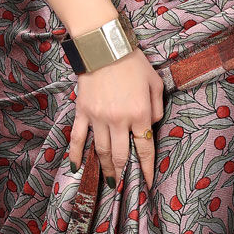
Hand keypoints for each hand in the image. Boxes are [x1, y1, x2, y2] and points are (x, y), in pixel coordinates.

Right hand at [67, 47, 165, 188]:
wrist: (105, 46)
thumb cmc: (133, 62)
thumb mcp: (156, 83)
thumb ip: (157, 107)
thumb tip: (151, 126)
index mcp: (140, 113)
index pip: (145, 148)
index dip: (147, 168)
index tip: (148, 183)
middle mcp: (119, 120)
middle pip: (122, 155)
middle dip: (124, 173)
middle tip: (125, 187)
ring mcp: (98, 117)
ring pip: (101, 150)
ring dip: (105, 168)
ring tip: (109, 181)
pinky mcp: (82, 112)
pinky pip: (78, 137)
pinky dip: (76, 154)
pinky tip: (77, 167)